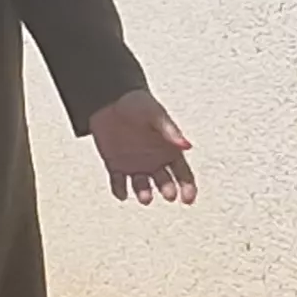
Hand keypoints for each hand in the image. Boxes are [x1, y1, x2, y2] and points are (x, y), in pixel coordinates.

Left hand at [90, 89, 198, 204]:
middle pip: (165, 183)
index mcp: (168, 149)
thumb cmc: (136, 103)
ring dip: (144, 193)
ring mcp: (135, 165)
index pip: (183, 174)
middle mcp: (154, 161)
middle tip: (168, 194)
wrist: (108, 99)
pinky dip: (119, 189)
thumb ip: (169, 131)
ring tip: (145, 197)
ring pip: (142, 186)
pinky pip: (118, 182)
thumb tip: (186, 145)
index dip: (187, 187)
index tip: (188, 198)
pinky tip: (121, 193)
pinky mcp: (115, 165)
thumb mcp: (155, 114)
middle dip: (168, 190)